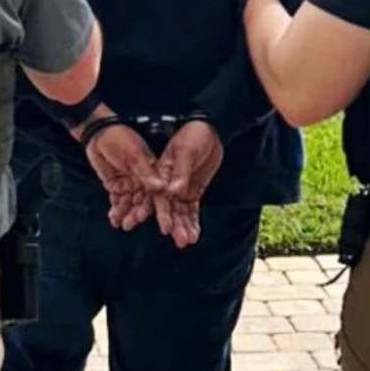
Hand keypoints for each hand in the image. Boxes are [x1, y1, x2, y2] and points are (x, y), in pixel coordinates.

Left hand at [82, 124, 164, 230]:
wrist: (98, 135)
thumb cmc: (119, 139)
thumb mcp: (133, 155)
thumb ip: (145, 173)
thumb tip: (160, 187)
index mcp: (151, 172)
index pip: (155, 193)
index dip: (156, 207)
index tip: (152, 219)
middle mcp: (142, 180)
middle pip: (142, 201)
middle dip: (137, 214)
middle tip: (131, 223)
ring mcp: (129, 184)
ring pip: (130, 203)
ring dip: (126, 214)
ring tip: (121, 224)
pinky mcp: (116, 186)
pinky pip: (118, 201)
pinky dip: (116, 210)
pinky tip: (114, 219)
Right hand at [153, 120, 223, 248]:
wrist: (209, 129)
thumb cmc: (194, 135)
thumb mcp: (187, 151)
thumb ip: (180, 172)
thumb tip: (173, 191)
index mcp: (162, 172)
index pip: (160, 196)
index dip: (162, 213)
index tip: (164, 228)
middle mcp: (168, 183)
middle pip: (169, 208)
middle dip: (174, 225)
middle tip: (179, 240)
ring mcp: (181, 188)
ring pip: (180, 212)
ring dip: (183, 227)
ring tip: (187, 241)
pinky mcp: (193, 191)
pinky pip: (191, 209)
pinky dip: (192, 221)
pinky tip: (194, 234)